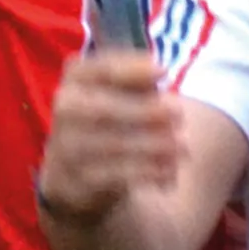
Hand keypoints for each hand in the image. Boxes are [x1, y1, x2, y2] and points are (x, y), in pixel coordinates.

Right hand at [37, 44, 180, 226]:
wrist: (72, 174)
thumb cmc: (108, 121)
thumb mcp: (118, 94)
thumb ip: (137, 82)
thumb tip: (158, 73)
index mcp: (77, 79)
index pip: (102, 69)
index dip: (133, 69)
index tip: (164, 72)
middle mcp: (66, 109)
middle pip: (105, 109)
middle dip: (146, 111)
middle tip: (179, 114)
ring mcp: (68, 147)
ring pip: (114, 145)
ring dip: (154, 145)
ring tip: (182, 147)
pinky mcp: (78, 180)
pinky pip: (117, 175)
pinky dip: (148, 172)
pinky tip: (170, 171)